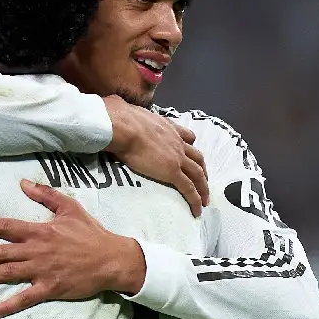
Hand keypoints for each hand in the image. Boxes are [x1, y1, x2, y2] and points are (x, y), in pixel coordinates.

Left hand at [0, 180, 145, 318]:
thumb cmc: (91, 234)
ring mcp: (42, 271)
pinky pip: (24, 299)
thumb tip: (23, 182)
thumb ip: (45, 194)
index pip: (5, 227)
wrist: (112, 259)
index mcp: (39, 230)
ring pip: (6, 274)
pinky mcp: (50, 288)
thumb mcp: (70, 208)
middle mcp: (36, 250)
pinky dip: (6, 306)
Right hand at [103, 95, 208, 216]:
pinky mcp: (172, 171)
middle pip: (197, 157)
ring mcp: (177, 157)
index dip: (191, 146)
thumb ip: (126, 113)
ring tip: (205, 199)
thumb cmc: (120, 119)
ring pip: (198, 173)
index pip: (187, 136)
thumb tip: (113, 108)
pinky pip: (189, 188)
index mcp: (168, 127)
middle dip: (202, 169)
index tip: (191, 151)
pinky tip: (197, 210)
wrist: (123, 126)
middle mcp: (177, 141)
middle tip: (203, 180)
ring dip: (203, 187)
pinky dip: (196, 200)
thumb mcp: (128, 112)